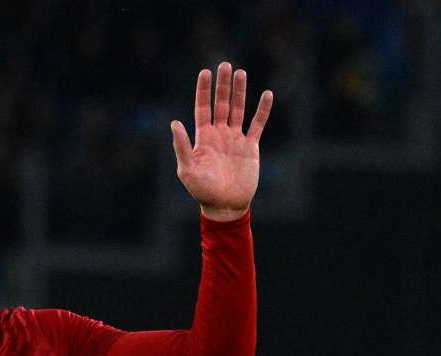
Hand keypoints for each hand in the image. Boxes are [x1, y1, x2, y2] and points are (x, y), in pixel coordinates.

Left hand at [170, 62, 272, 220]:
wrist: (225, 206)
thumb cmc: (203, 191)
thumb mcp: (187, 170)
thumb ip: (182, 146)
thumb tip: (174, 123)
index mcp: (203, 137)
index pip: (203, 107)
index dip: (204, 90)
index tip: (205, 72)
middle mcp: (219, 134)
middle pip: (221, 103)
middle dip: (222, 85)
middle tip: (225, 64)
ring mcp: (235, 139)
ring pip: (239, 110)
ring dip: (240, 92)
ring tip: (241, 72)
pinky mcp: (250, 147)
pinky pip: (257, 124)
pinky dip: (262, 110)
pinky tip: (266, 94)